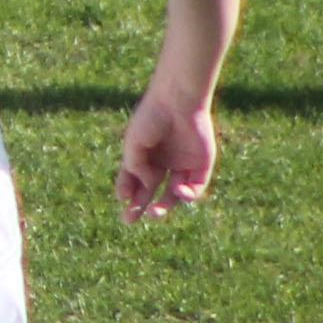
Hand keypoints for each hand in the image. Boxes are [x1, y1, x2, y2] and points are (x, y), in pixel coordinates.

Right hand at [116, 89, 217, 224]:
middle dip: (139, 207)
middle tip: (128, 221)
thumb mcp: (135, 143)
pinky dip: (185, 195)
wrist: (179, 101)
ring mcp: (182, 165)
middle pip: (150, 190)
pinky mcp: (201, 167)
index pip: (132, 179)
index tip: (121, 198)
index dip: (125, 190)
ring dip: (163, 206)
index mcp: (145, 154)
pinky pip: (194, 188)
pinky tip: (177, 192)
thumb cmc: (152, 118)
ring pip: (173, 194)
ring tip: (154, 213)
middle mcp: (163, 162)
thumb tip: (146, 187)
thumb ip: (135, 167)